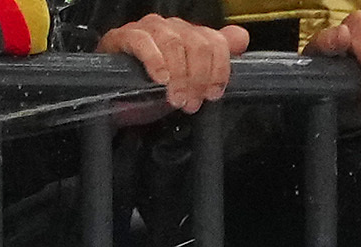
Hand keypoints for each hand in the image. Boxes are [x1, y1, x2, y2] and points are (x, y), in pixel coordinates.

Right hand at [98, 17, 247, 115]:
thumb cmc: (157, 86)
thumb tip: (242, 37)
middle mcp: (172, 28)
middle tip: (191, 103)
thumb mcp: (193, 79)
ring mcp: (148, 29)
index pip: (216, 42)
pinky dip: (154, 61)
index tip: (213, 95)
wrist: (118, 92)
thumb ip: (218, 59)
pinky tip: (159, 79)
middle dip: (198, 78)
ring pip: (173, 43)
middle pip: (197, 44)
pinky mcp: (124, 35)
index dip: (219, 70)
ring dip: (178, 76)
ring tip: (176, 99)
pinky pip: (143, 42)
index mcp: (191, 35)